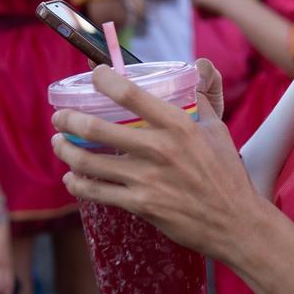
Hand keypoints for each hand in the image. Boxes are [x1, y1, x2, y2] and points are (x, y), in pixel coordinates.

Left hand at [50, 59, 258, 261]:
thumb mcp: (217, 129)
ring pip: (89, 161)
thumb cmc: (226, 174)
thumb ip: (200, 99)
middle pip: (96, 127)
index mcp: (178, 124)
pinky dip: (77, 183)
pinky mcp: (140, 205)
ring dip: (65, 150)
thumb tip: (197, 71)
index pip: (129, 93)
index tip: (94, 75)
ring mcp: (146, 179)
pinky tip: (72, 177)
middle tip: (60, 116)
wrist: (234, 222)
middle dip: (68, 119)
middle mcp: (158, 149)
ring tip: (59, 143)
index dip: (103, 79)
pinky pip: (96, 192)